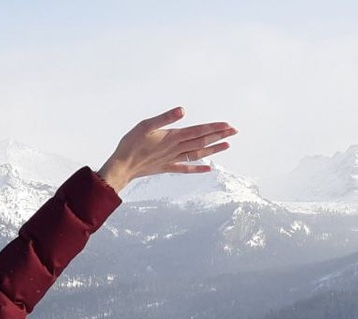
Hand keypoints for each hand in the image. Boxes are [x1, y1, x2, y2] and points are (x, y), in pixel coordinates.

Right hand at [97, 107, 235, 192]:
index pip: (198, 131)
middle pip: (201, 142)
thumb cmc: (130, 144)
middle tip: (234, 132)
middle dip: (219, 136)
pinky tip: (208, 169)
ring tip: (227, 146)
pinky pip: (186, 168)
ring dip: (213, 150)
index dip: (214, 128)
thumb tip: (182, 110)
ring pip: (197, 155)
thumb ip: (165, 118)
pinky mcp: (166, 167)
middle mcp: (175, 149)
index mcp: (172, 137)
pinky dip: (198, 168)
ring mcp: (172, 159)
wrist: (122, 167)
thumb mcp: (145, 126)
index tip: (228, 125)